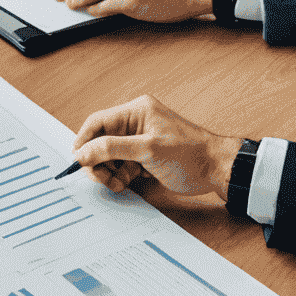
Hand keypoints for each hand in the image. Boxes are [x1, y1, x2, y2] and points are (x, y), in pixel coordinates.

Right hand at [71, 94, 241, 198]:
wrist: (217, 170)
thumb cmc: (190, 154)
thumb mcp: (147, 150)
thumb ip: (111, 148)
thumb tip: (83, 151)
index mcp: (136, 111)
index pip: (97, 122)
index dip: (84, 141)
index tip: (78, 161)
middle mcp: (136, 123)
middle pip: (101, 141)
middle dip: (98, 161)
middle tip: (101, 179)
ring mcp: (140, 140)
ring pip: (110, 156)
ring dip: (109, 172)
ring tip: (118, 183)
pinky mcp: (145, 156)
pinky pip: (121, 165)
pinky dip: (120, 176)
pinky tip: (128, 183)